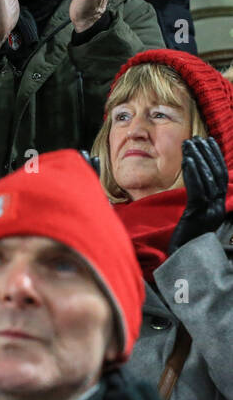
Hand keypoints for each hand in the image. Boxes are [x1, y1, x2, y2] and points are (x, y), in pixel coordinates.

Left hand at [171, 137, 228, 252]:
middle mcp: (217, 209)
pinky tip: (188, 160)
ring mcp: (210, 213)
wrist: (179, 262)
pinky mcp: (197, 216)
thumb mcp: (192, 218)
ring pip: (209, 181)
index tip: (208, 142)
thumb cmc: (182, 240)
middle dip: (209, 155)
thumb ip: (197, 201)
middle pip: (217, 176)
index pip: (220, 179)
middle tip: (198, 138)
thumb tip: (194, 182)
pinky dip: (194, 173)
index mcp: (217, 209)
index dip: (216, 159)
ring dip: (200, 159)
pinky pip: (198, 191)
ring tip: (190, 143)